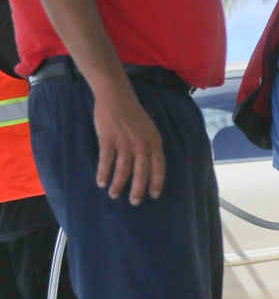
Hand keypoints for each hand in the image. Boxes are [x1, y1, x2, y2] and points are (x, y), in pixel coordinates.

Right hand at [93, 85, 164, 203]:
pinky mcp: (108, 140)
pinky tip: (101, 182)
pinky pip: (106, 161)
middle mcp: (141, 144)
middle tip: (134, 202)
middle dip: (138, 190)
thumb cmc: (133, 113)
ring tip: (114, 194)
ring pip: (123, 170)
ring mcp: (124, 142)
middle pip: (141, 173)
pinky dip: (103, 173)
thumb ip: (150, 146)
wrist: (116, 96)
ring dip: (118, 185)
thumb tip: (148, 166)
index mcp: (154, 141)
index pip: (158, 167)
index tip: (153, 195)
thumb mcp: (149, 129)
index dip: (156, 182)